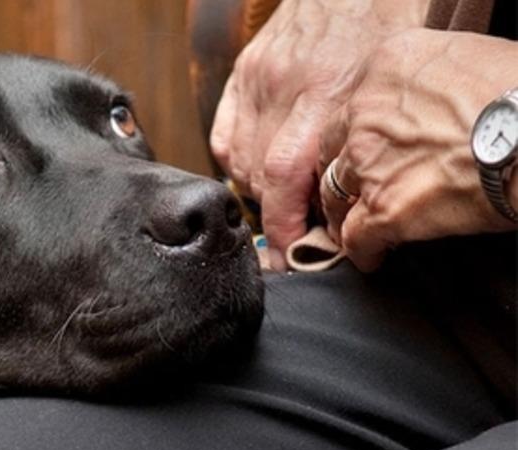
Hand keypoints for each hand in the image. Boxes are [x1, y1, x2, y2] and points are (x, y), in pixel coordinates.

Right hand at [210, 0, 426, 268]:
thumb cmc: (381, 35)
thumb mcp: (384, 95)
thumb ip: (355, 148)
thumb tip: (342, 210)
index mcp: (324, 95)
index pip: (284, 176)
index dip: (283, 224)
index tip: (289, 255)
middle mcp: (282, 90)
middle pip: (260, 175)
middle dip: (274, 216)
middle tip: (292, 237)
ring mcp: (256, 82)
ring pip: (238, 162)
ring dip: (258, 192)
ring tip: (281, 200)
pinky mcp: (241, 75)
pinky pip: (222, 138)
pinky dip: (235, 165)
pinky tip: (255, 172)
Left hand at [319, 29, 517, 271]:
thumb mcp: (467, 57)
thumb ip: (429, 77)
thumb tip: (437, 100)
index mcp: (386, 66)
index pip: (354, 102)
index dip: (358, 129)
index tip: (370, 145)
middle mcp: (364, 111)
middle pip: (333, 147)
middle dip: (341, 169)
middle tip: (352, 186)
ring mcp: (367, 161)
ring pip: (333, 193)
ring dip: (341, 212)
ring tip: (354, 224)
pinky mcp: (382, 208)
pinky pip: (355, 237)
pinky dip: (362, 250)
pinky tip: (373, 257)